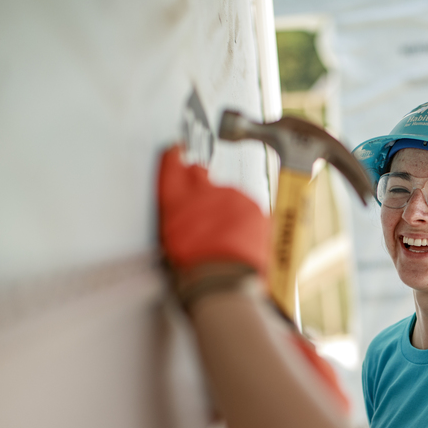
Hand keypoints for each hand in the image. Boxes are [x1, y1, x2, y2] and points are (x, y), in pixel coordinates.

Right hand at [158, 145, 271, 274]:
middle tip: (203, 205)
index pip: (173, 166)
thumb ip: (181, 214)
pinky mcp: (255, 207)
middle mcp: (204, 191)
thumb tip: (189, 212)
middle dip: (201, 183)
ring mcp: (232, 197)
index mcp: (177, 199)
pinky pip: (250, 209)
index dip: (174, 157)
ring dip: (227, 208)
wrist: (225, 278)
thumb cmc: (194, 266)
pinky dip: (246, 220)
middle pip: (202, 175)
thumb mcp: (172, 239)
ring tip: (225, 235)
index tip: (177, 150)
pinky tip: (241, 238)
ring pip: (229, 195)